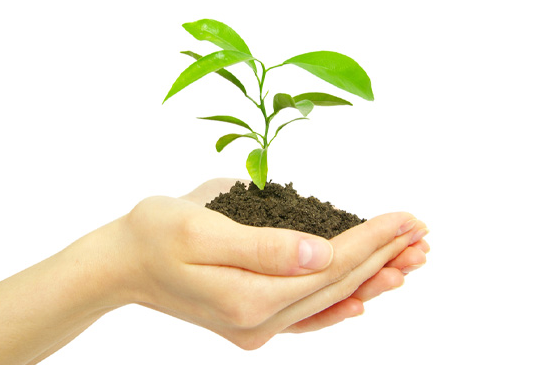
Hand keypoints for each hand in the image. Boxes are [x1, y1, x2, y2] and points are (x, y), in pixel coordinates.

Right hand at [112, 178, 429, 348]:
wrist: (121, 263)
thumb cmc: (154, 233)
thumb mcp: (201, 227)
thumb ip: (263, 245)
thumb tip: (322, 252)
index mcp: (249, 295)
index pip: (331, 265)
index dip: (374, 240)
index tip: (409, 218)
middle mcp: (258, 321)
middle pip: (337, 284)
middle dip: (383, 256)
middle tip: (423, 233)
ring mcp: (256, 327)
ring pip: (328, 301)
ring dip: (371, 279)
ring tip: (410, 261)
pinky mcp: (251, 321)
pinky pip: (308, 317)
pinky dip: (339, 305)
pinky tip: (363, 300)